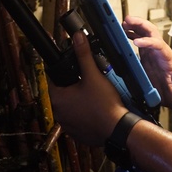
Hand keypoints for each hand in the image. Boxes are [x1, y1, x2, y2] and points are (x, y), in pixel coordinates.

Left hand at [48, 30, 127, 145]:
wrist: (117, 129)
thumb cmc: (104, 105)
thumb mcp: (93, 75)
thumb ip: (83, 55)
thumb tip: (77, 37)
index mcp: (58, 98)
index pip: (54, 78)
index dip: (64, 70)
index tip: (73, 68)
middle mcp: (59, 113)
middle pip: (63, 92)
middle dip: (73, 85)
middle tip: (87, 80)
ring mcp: (67, 125)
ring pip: (70, 106)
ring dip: (78, 100)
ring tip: (93, 94)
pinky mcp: (77, 133)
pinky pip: (77, 119)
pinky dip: (84, 113)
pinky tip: (96, 108)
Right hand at [123, 14, 171, 114]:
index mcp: (169, 60)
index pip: (159, 45)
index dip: (148, 41)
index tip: (137, 41)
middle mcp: (161, 53)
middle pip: (152, 33)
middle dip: (141, 25)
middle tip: (127, 21)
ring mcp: (154, 55)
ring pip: (146, 35)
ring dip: (136, 27)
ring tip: (124, 23)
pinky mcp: (149, 58)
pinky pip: (141, 43)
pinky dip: (133, 36)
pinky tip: (126, 33)